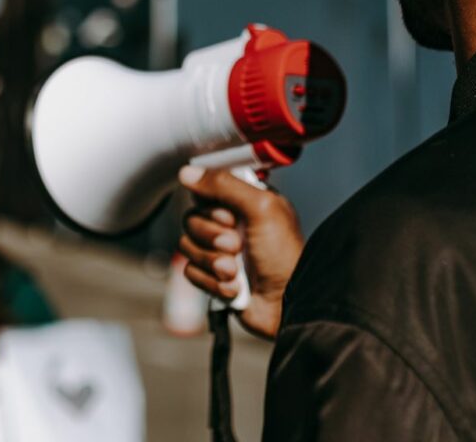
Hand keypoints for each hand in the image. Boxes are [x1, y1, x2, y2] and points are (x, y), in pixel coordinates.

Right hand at [178, 166, 304, 339]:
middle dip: (212, 237)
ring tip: (236, 272)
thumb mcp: (261, 207)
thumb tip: (187, 171)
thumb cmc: (283, 254)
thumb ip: (224, 185)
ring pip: (188, 246)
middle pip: (191, 219)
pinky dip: (212, 282)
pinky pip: (191, 272)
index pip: (205, 192)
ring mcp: (221, 253)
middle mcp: (231, 225)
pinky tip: (235, 289)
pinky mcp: (213, 278)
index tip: (230, 216)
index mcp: (244, 203)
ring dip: (213, 262)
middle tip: (236, 246)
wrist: (288, 304)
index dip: (211, 206)